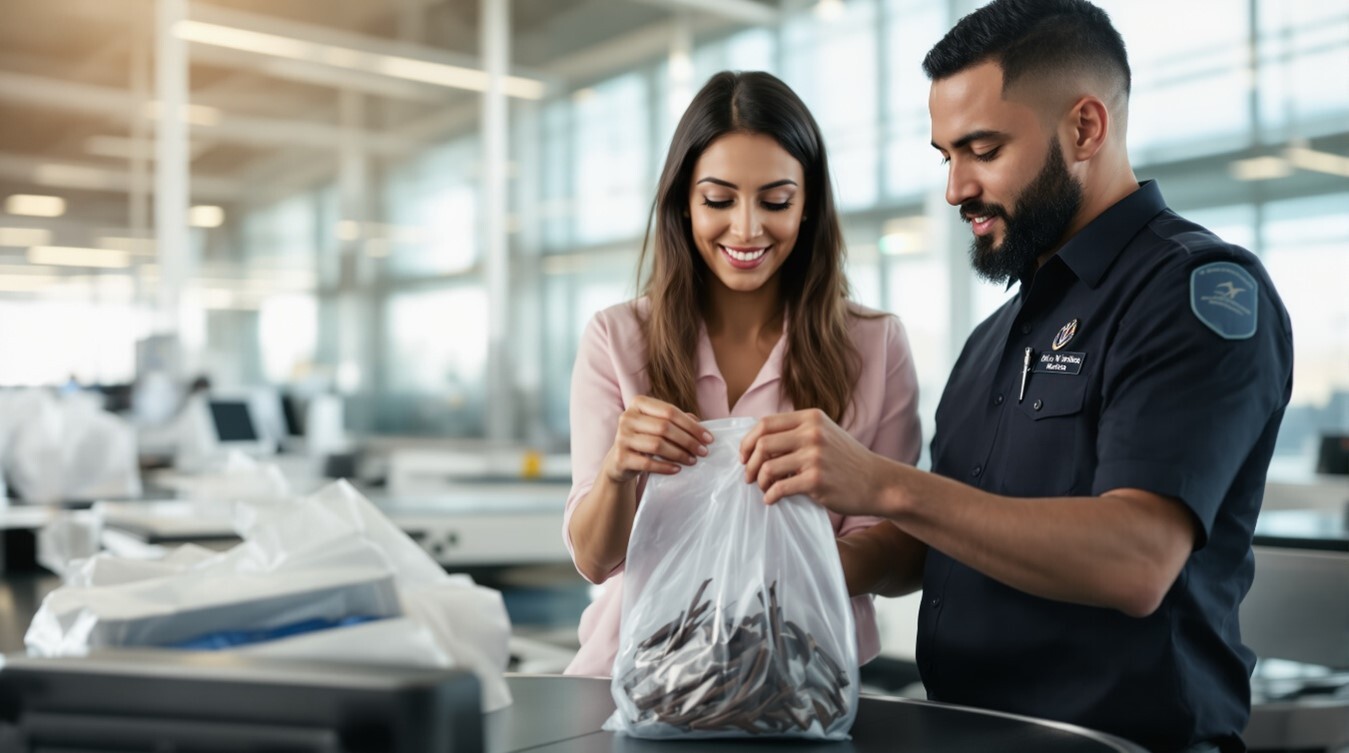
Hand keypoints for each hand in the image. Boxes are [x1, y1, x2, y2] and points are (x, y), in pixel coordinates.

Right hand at [602, 396, 712, 484]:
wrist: (620, 460)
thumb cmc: (645, 438)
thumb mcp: (659, 425)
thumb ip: (677, 420)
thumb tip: (699, 422)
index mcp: (638, 403)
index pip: (670, 411)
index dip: (691, 425)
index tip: (709, 438)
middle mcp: (627, 417)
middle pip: (664, 427)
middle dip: (688, 441)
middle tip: (703, 452)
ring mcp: (622, 437)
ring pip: (657, 445)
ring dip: (679, 454)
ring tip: (692, 461)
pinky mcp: (620, 457)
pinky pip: (648, 463)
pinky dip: (665, 467)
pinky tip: (677, 469)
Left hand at [739, 409, 884, 512]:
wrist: (878, 482)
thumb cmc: (847, 461)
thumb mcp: (826, 433)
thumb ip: (797, 432)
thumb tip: (758, 443)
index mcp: (811, 417)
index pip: (766, 423)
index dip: (748, 441)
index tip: (745, 456)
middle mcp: (812, 433)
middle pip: (762, 443)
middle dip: (750, 463)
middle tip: (749, 476)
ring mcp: (815, 456)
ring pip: (768, 466)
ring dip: (760, 481)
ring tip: (764, 489)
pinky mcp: (817, 480)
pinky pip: (780, 488)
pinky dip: (770, 496)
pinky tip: (772, 500)